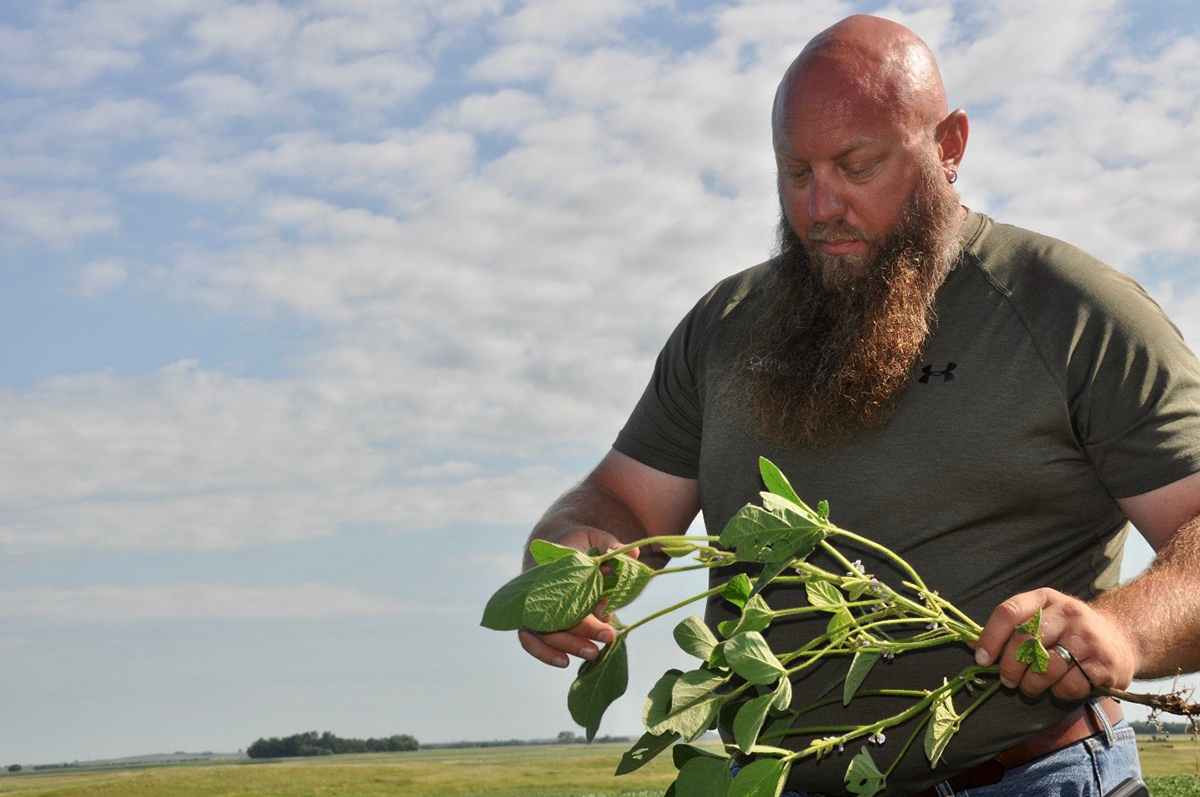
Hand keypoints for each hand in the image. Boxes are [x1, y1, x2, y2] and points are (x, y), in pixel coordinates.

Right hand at [517, 526, 638, 667]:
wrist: (553, 541)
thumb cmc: (578, 542)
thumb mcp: (595, 538)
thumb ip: (611, 546)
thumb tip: (633, 553)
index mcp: (549, 564)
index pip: (563, 590)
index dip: (585, 604)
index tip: (608, 614)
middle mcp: (534, 585)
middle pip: (553, 614)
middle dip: (582, 630)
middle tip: (609, 636)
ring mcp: (529, 603)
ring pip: (541, 631)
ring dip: (567, 645)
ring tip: (594, 654)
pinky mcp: (531, 617)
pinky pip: (531, 639)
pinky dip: (545, 653)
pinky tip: (565, 662)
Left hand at [973, 588, 1138, 700]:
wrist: (1121, 638)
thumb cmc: (1068, 631)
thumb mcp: (1040, 618)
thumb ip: (1009, 629)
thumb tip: (971, 645)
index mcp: (1044, 599)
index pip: (1008, 612)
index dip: (990, 638)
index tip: (981, 659)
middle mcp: (1067, 613)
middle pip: (1024, 642)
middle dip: (1009, 667)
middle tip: (1008, 680)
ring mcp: (1087, 637)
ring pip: (1045, 667)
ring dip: (1031, 684)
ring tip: (1031, 686)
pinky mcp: (1104, 663)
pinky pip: (1069, 685)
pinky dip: (1058, 693)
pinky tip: (1059, 688)